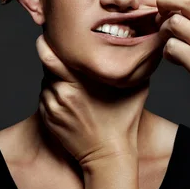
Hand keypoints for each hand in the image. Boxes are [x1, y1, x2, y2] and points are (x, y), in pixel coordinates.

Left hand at [35, 34, 148, 167]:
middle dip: (50, 55)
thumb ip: (135, 64)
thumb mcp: (137, 88)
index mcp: (79, 83)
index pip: (49, 55)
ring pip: (46, 81)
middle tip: (57, 47)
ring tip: (70, 77)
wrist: (109, 155)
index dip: (46, 42)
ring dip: (53, 76)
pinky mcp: (48, 119)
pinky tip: (68, 95)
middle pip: (45, 65)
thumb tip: (145, 43)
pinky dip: (53, 92)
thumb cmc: (124, 121)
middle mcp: (62, 93)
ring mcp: (53, 107)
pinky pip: (44, 97)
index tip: (50, 33)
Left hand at [156, 0, 189, 121]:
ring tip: (169, 46)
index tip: (170, 21)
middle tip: (159, 19)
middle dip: (164, 4)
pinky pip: (172, 47)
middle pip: (184, 1)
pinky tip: (175, 61)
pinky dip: (167, 53)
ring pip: (174, 23)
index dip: (175, 10)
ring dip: (164, 34)